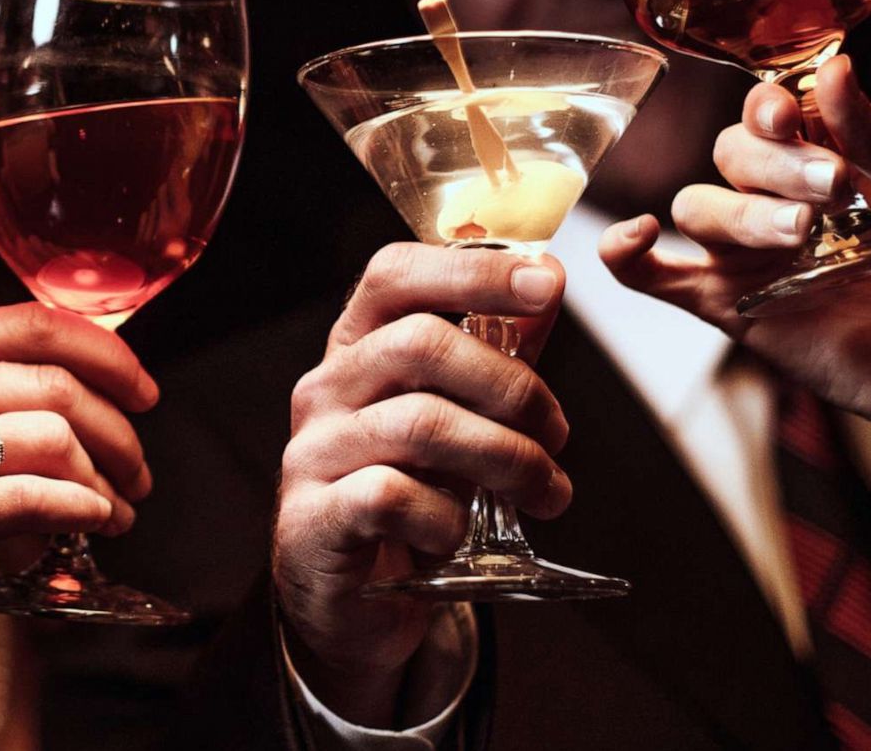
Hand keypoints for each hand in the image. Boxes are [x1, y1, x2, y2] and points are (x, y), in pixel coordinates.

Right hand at [0, 302, 157, 677]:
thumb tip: (112, 374)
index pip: (30, 324)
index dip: (106, 354)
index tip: (144, 393)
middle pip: (53, 385)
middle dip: (118, 433)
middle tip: (138, 474)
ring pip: (52, 439)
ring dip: (104, 480)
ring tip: (116, 510)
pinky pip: (33, 499)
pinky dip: (82, 509)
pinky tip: (95, 523)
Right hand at [274, 243, 569, 726]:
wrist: (353, 600)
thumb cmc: (409, 497)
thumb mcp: (458, 419)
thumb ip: (499, 352)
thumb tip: (549, 280)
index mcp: (357, 348)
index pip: (396, 275)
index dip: (473, 269)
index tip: (548, 282)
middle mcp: (326, 389)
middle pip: (419, 344)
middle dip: (512, 387)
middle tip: (558, 435)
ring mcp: (313, 452)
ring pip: (420, 424)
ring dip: (505, 458)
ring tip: (544, 493)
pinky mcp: (314, 519)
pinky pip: (393, 497)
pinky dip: (445, 519)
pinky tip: (456, 537)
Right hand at [601, 55, 870, 457]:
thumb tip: (832, 68)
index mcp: (829, 157)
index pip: (769, 111)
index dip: (768, 107)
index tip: (791, 119)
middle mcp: (779, 198)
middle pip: (728, 153)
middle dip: (772, 166)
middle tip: (831, 190)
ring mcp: (748, 254)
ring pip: (697, 206)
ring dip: (739, 212)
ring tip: (799, 236)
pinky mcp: (727, 306)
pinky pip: (654, 278)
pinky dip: (628, 255)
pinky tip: (638, 237)